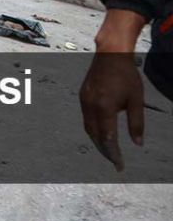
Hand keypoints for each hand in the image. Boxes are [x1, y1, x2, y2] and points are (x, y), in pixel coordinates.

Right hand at [79, 8, 147, 170]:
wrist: (110, 54)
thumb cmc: (126, 76)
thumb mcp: (136, 100)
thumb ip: (136, 123)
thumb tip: (137, 143)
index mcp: (104, 107)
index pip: (108, 138)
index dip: (114, 153)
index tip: (119, 166)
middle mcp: (90, 106)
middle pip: (95, 136)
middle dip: (105, 150)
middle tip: (115, 161)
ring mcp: (84, 100)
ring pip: (88, 128)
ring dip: (98, 140)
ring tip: (109, 149)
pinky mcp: (82, 96)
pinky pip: (86, 118)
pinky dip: (93, 129)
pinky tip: (101, 131)